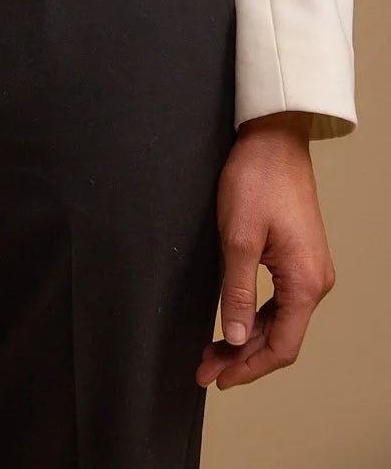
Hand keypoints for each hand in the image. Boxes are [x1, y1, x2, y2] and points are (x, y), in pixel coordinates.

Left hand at [196, 112, 334, 388]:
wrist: (272, 139)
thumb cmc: (256, 180)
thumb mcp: (238, 239)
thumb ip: (238, 293)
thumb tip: (237, 340)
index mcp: (306, 283)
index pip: (282, 346)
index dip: (248, 368)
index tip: (217, 379)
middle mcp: (315, 281)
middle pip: (281, 338)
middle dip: (242, 358)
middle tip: (204, 369)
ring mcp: (309, 269)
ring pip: (280, 321)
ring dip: (247, 339)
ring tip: (211, 352)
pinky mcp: (298, 257)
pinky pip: (280, 301)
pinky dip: (255, 317)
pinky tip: (232, 323)